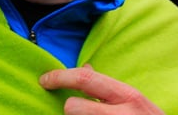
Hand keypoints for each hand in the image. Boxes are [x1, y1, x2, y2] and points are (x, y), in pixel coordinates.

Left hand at [39, 64, 164, 114]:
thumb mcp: (133, 101)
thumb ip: (108, 87)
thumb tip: (84, 68)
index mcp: (127, 96)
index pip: (84, 80)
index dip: (59, 78)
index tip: (44, 80)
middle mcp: (122, 113)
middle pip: (72, 108)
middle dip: (71, 109)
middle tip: (81, 112)